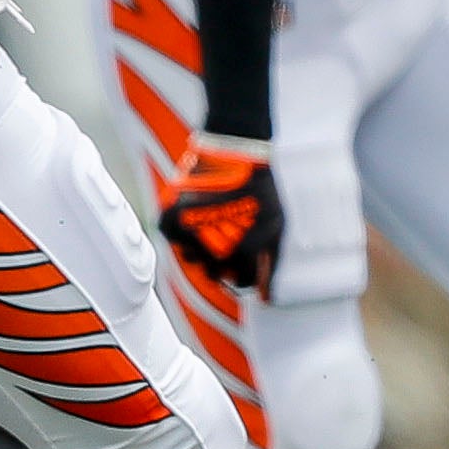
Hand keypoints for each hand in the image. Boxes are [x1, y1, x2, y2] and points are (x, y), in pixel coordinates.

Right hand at [155, 136, 286, 295]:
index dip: (246, 270)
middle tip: (229, 237)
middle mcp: (212, 248)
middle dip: (223, 261)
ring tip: (215, 221)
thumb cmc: (260, 188)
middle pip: (213, 274)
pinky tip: (199, 213)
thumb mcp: (276, 226)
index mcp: (241, 253)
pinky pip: (173, 238)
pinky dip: (183, 230)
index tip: (246, 256)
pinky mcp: (171, 218)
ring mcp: (189, 233)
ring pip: (191, 257)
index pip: (241, 281)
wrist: (235, 149)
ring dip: (201, 246)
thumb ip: (270, 266)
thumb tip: (265, 299)